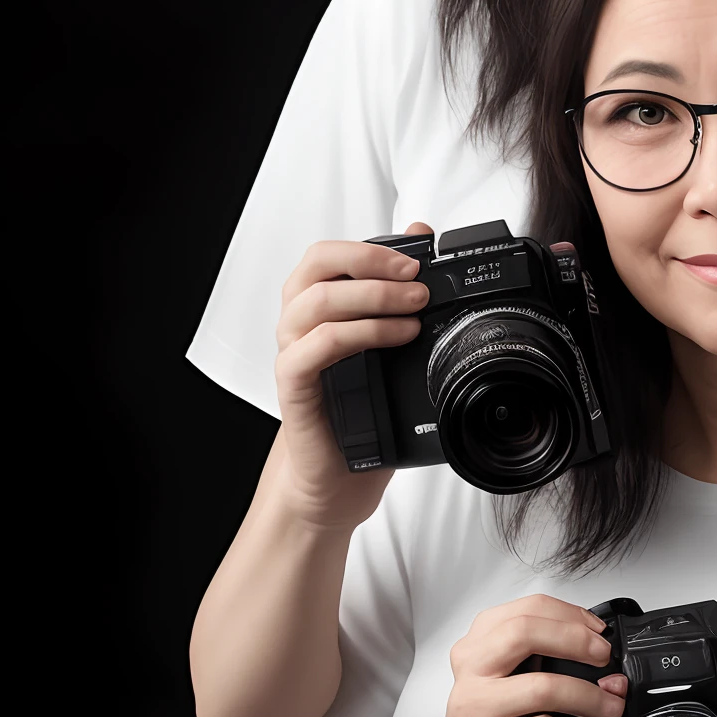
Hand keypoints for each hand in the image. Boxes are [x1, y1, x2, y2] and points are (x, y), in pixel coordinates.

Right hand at [270, 222, 434, 530]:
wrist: (338, 478)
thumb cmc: (362, 409)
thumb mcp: (390, 345)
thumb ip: (400, 293)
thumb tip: (423, 238)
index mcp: (317, 307)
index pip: (329, 254)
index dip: (370, 247)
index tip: (417, 254)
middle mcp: (298, 324)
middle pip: (316, 267)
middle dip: (370, 262)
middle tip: (417, 279)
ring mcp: (293, 354)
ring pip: (315, 303)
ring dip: (372, 299)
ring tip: (415, 310)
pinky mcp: (294, 388)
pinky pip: (312, 349)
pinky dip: (356, 335)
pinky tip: (394, 338)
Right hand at [414, 596, 627, 716]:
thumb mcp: (510, 679)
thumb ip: (545, 661)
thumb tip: (607, 666)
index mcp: (479, 641)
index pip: (528, 608)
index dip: (571, 615)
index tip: (600, 632)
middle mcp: (472, 666)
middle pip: (525, 633)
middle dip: (576, 641)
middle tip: (606, 659)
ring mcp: (475, 704)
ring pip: (542, 688)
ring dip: (590, 698)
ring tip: (615, 708)